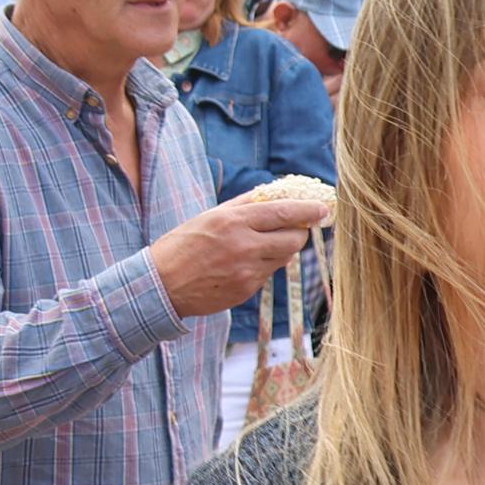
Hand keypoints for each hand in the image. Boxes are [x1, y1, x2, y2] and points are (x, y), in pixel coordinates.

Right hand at [149, 192, 323, 318]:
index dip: (308, 210)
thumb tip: (276, 194)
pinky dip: (263, 265)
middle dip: (300, 232)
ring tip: (260, 245)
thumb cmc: (183, 245)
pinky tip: (242, 264)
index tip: (323, 208)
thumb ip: (244, 205)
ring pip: (284, 257)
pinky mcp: (246, 290)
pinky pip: (268, 274)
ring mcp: (246, 271)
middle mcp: (243, 246)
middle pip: (293, 238)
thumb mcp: (210, 216)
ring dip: (281, 249)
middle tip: (296, 227)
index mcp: (233, 221)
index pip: (284, 213)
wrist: (161, 285)